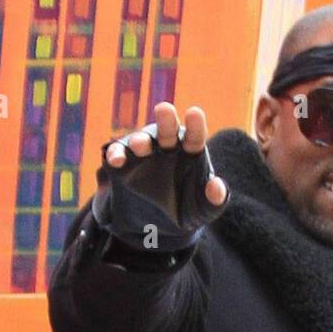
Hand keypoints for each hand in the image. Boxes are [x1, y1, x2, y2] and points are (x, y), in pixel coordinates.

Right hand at [96, 103, 227, 252]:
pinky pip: (119, 154)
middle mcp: (167, 145)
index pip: (195, 136)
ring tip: (140, 145)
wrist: (156, 222)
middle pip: (168, 130)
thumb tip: (217, 189)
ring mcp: (144, 152)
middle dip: (166, 121)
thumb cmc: (186, 207)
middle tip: (165, 109)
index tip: (195, 113)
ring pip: (142, 141)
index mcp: (190, 151)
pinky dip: (116, 154)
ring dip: (140, 141)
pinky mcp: (124, 163)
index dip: (195, 125)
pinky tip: (115, 159)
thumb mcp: (202, 210)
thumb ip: (213, 200)